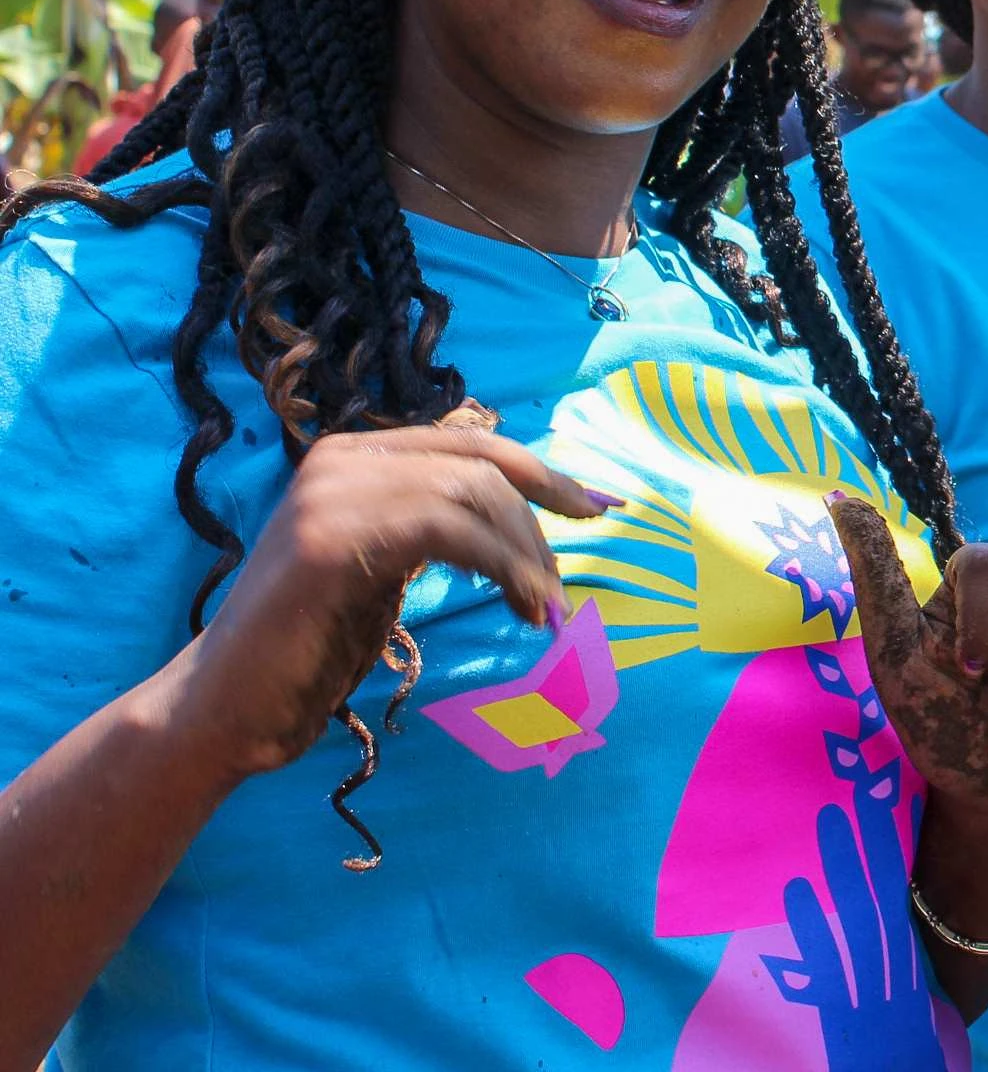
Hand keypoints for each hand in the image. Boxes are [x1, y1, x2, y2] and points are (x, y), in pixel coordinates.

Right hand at [185, 409, 608, 778]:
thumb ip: (430, 529)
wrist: (222, 710)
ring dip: (527, 557)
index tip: (597, 509)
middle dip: (541, 525)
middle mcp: (343, 459)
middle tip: (563, 593)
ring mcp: (333, 492)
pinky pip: (451, 531)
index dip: (544, 475)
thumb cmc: (308, 650)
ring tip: (544, 613)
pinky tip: (522, 608)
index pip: (473, 446)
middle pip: (483, 466)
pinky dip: (504, 568)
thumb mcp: (383, 570)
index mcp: (356, 456)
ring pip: (474, 495)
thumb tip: (519, 518)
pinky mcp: (332, 538)